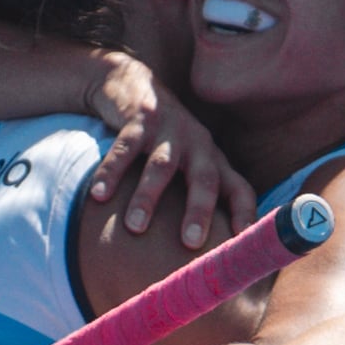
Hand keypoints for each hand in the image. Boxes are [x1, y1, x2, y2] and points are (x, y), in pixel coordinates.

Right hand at [84, 53, 249, 251]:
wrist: (133, 85)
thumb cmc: (164, 143)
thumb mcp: (187, 165)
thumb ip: (195, 199)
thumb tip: (198, 259)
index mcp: (215, 161)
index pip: (240, 189)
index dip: (245, 213)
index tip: (242, 241)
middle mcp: (199, 145)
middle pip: (205, 180)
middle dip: (199, 211)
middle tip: (190, 243)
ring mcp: (170, 131)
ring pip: (162, 166)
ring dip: (148, 196)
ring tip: (135, 226)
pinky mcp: (140, 119)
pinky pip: (125, 149)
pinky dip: (112, 172)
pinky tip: (99, 195)